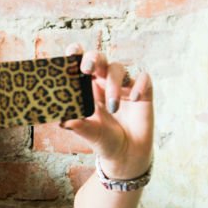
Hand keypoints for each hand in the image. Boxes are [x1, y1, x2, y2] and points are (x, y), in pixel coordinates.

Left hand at [61, 44, 153, 179]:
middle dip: (93, 58)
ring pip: (118, 69)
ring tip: (112, 108)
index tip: (71, 54)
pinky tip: (135, 99)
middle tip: (87, 69)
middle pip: (99, 58)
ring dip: (113, 85)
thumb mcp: (91, 134)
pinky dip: (139, 85)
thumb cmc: (105, 140)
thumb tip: (63, 122)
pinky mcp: (143, 91)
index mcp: (87, 88)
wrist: (127, 154)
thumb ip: (79, 127)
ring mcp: (124, 85)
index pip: (80, 64)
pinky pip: (144, 77)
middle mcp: (104, 82)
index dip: (76, 54)